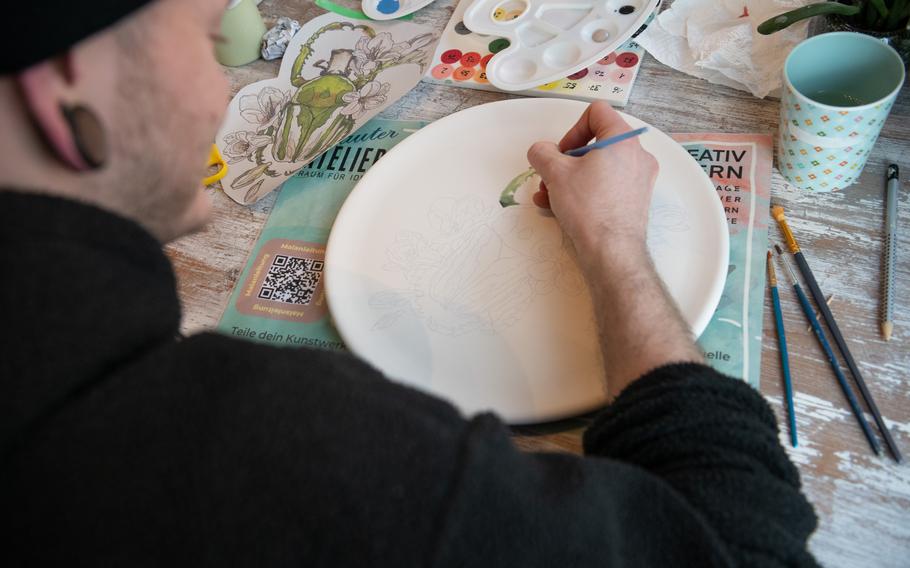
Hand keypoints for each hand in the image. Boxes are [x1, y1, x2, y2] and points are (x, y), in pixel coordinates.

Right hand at [527, 102, 658, 259]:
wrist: (611, 252)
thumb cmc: (587, 206)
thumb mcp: (555, 174)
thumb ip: (542, 153)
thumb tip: (541, 151)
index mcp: (623, 140)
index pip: (597, 112)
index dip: (572, 129)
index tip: (561, 153)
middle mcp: (638, 155)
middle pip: (596, 143)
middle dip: (566, 160)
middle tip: (550, 178)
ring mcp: (639, 179)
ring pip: (599, 168)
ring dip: (570, 178)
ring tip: (548, 197)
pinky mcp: (636, 200)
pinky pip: (607, 185)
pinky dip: (585, 191)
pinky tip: (562, 209)